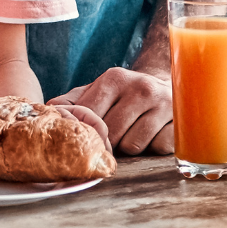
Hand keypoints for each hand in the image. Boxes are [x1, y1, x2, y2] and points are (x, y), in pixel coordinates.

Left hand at [49, 68, 171, 154]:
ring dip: (130, 147)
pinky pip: (157, 149)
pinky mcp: (179, 122)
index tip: (88, 136)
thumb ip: (72, 101)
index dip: (88, 131)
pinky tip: (153, 134)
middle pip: (111, 134)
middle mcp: (140, 87)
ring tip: (133, 131)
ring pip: (133, 146)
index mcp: (114, 78)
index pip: (91, 116)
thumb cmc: (124, 94)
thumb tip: (47, 110)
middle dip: (109, 141)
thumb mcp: (98, 90)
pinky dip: (152, 148)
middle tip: (113, 136)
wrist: (166, 85)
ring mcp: (163, 104)